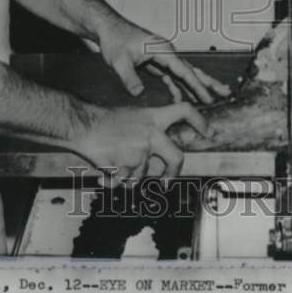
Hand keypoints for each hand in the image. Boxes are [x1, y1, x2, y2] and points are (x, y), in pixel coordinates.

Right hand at [70, 101, 206, 185]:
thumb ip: (150, 132)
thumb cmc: (104, 122)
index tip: (208, 131)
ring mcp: (141, 151)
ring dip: (128, 176)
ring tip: (113, 164)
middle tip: (166, 181)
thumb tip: (160, 154)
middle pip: (177, 157)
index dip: (199, 120)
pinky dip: (115, 181)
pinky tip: (105, 172)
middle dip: (173, 173)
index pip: (184, 111)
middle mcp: (152, 133)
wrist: (83, 125)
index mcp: (153, 117)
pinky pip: (126, 182)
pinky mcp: (129, 165)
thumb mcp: (134, 118)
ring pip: (143, 175)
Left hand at [98, 18, 229, 103]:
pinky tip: (182, 99)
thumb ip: (129, 77)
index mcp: (163, 50)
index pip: (184, 71)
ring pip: (183, 74)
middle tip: (226, 93)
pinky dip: (178, 87)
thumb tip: (139, 93)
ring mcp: (162, 57)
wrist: (107, 28)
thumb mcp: (118, 61)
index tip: (208, 98)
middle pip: (191, 70)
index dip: (197, 86)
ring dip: (196, 87)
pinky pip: (171, 77)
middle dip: (208, 83)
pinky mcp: (156, 62)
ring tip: (210, 99)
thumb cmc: (114, 39)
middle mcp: (167, 52)